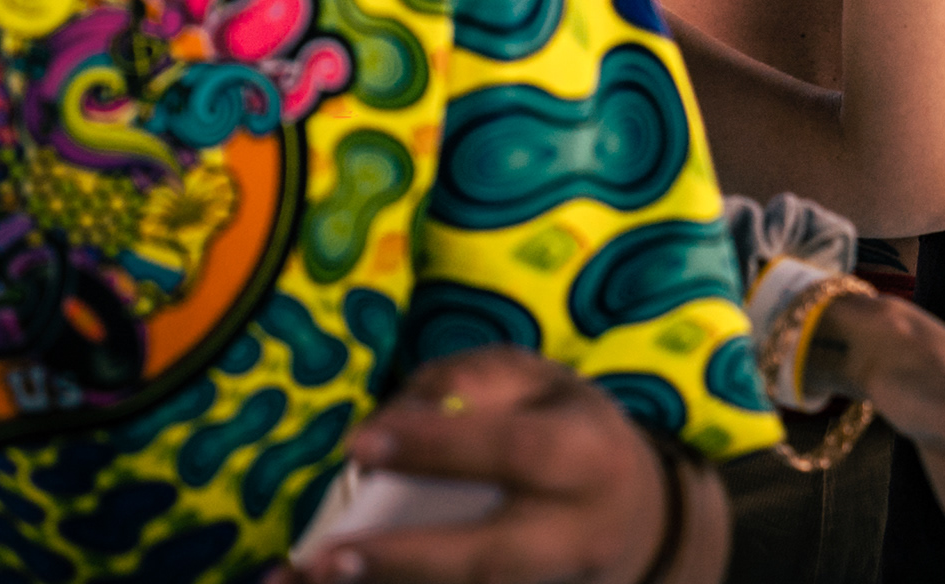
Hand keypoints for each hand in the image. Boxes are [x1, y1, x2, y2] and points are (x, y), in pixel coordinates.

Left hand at [289, 346, 703, 583]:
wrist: (635, 517)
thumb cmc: (569, 430)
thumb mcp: (539, 381)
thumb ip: (471, 381)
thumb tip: (389, 422)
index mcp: (586, 455)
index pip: (513, 451)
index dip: (439, 448)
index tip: (360, 443)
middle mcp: (571, 533)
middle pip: (491, 557)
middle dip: (407, 561)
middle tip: (326, 558)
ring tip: (310, 579)